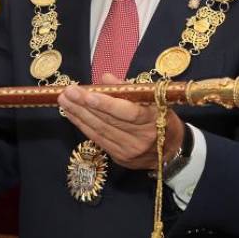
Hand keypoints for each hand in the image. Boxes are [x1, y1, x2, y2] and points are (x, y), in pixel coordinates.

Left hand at [57, 73, 184, 169]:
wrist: (173, 150)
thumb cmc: (163, 118)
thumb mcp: (154, 99)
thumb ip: (129, 89)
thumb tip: (105, 78)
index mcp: (153, 120)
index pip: (127, 112)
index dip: (106, 104)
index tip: (87, 93)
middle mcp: (140, 138)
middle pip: (108, 121)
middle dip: (84, 106)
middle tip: (67, 92)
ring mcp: (129, 151)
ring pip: (100, 131)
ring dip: (79, 115)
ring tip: (64, 101)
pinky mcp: (120, 158)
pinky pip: (98, 140)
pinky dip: (84, 126)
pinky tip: (73, 116)